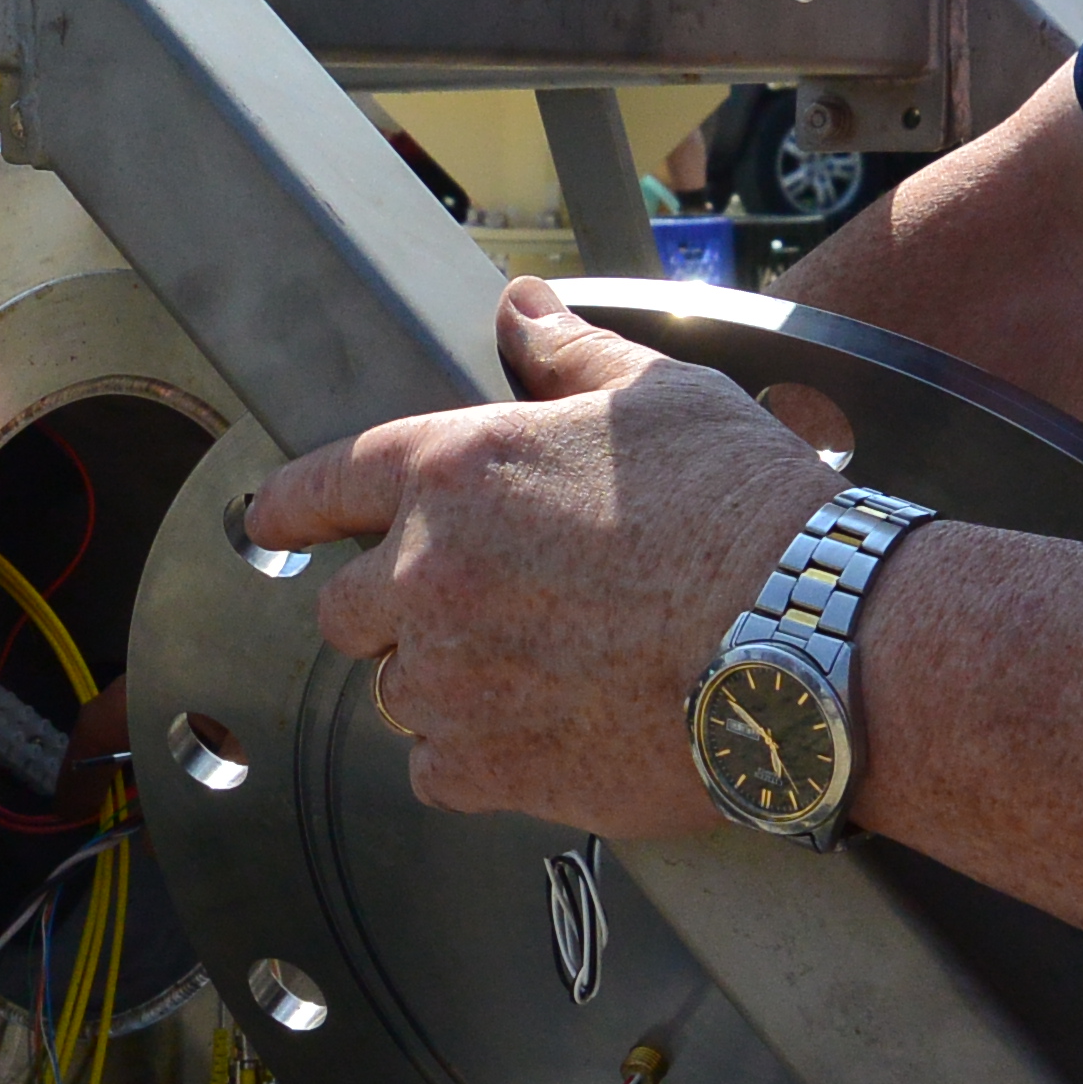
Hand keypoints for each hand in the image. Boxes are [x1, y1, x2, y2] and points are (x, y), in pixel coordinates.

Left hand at [239, 279, 837, 837]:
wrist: (811, 641)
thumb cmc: (744, 511)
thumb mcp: (659, 398)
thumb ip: (568, 359)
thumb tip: (522, 312)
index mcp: (454, 472)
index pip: (322, 485)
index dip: (290, 507)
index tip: (271, 522)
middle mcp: (429, 575)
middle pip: (345, 609)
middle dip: (389, 606)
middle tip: (471, 607)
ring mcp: (453, 680)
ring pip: (398, 693)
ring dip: (444, 683)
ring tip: (537, 670)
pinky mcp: (490, 768)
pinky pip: (437, 770)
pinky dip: (474, 759)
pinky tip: (542, 733)